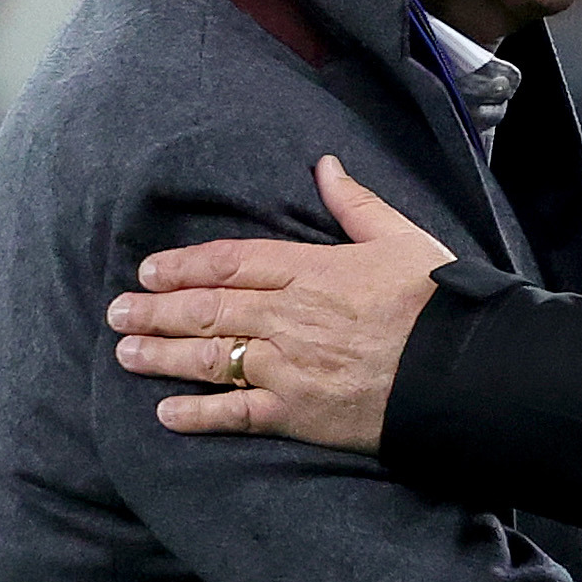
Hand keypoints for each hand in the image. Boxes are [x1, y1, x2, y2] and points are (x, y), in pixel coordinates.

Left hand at [108, 156, 454, 449]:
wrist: (464, 369)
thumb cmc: (438, 302)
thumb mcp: (402, 239)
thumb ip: (356, 204)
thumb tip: (326, 166)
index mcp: (310, 269)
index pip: (230, 263)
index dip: (184, 266)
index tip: (150, 269)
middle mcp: (287, 317)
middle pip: (207, 309)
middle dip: (155, 310)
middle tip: (117, 311)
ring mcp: (288, 368)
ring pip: (210, 357)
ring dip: (162, 355)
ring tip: (126, 352)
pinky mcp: (298, 415)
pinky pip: (235, 414)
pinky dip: (197, 415)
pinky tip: (165, 415)